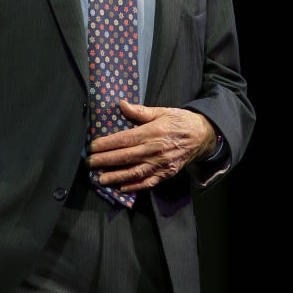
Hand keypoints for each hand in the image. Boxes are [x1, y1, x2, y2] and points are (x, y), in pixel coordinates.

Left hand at [86, 100, 217, 192]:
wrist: (202, 135)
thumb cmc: (180, 121)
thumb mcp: (162, 111)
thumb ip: (140, 111)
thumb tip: (122, 104)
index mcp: (152, 132)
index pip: (124, 139)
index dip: (107, 144)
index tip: (92, 147)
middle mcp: (155, 150)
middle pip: (126, 157)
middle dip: (105, 161)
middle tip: (89, 164)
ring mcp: (161, 163)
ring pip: (135, 172)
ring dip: (116, 176)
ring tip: (101, 179)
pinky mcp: (166, 173)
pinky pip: (149, 182)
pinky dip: (135, 186)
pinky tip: (122, 188)